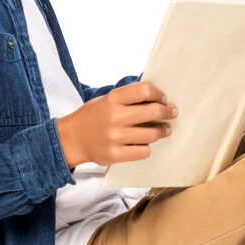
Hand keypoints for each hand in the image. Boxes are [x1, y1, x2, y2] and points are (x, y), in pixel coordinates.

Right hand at [53, 81, 173, 168]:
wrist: (72, 138)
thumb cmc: (93, 117)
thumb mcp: (106, 100)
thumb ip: (128, 98)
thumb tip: (158, 99)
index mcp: (112, 99)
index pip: (144, 90)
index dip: (158, 94)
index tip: (162, 98)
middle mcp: (114, 117)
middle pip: (153, 111)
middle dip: (167, 111)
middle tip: (172, 112)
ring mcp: (114, 137)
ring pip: (152, 134)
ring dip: (162, 131)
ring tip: (164, 130)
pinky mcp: (114, 155)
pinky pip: (143, 151)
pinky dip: (147, 147)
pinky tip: (144, 144)